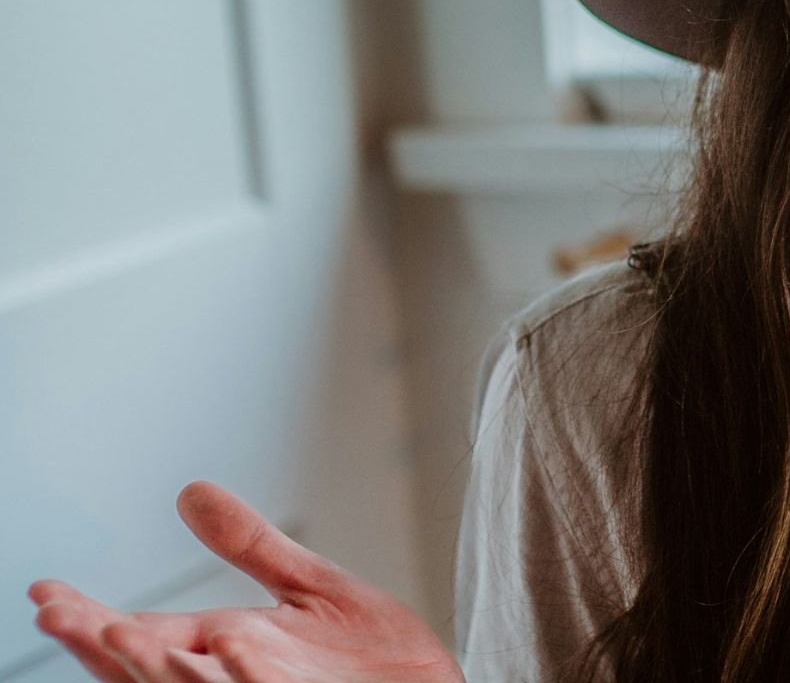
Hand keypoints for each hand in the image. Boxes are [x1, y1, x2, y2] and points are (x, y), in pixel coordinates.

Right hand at [27, 481, 462, 682]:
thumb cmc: (376, 662)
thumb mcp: (311, 589)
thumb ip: (252, 545)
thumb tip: (191, 492)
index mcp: (226, 653)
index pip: (142, 639)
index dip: (90, 621)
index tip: (46, 594)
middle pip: (149, 673)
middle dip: (104, 648)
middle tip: (66, 616)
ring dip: (156, 667)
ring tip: (119, 632)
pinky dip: (239, 675)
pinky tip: (222, 647)